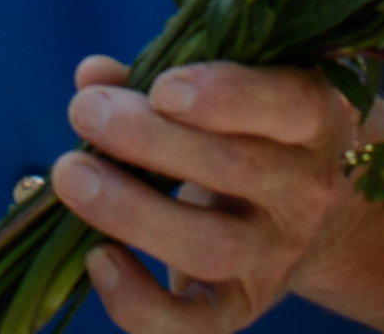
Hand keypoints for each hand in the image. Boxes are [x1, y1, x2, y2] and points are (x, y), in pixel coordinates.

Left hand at [49, 57, 358, 330]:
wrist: (313, 221)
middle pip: (237, 169)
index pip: (288, 103)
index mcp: (313, 120)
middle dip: (151, 140)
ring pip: (209, 246)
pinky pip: (194, 324)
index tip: (162, 88)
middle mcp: (304, 192)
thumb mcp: (230, 95)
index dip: (226, 95)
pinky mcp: (242, 307)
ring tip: (70, 175)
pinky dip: (139, 302)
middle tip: (86, 111)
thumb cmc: (253, 132)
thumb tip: (93, 75)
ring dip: (131, 211)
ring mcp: (274, 256)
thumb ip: (161, 78)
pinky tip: (97, 259)